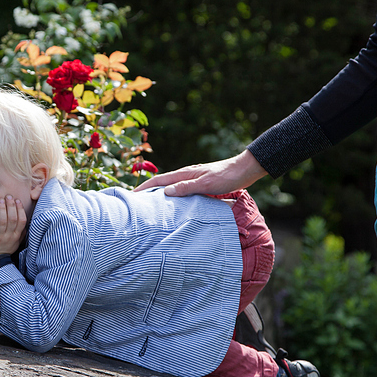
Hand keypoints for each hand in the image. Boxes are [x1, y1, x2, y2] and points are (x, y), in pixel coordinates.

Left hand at [0, 196, 26, 273]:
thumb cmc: (3, 251)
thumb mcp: (15, 243)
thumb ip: (21, 233)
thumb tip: (26, 221)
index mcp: (16, 236)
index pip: (21, 221)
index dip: (20, 210)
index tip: (17, 201)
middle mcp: (9, 237)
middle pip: (12, 219)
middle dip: (11, 206)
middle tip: (8, 197)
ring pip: (2, 221)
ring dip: (2, 209)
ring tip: (1, 200)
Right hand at [134, 150, 266, 196]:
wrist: (244, 170)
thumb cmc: (226, 176)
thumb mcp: (206, 183)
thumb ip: (186, 187)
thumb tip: (165, 192)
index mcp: (185, 174)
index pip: (159, 181)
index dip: (144, 187)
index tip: (132, 195)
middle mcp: (186, 175)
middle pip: (162, 183)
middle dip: (148, 191)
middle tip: (136, 203)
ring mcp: (192, 179)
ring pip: (170, 187)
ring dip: (159, 194)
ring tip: (150, 206)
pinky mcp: (199, 184)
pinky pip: (180, 191)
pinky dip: (172, 196)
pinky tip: (173, 204)